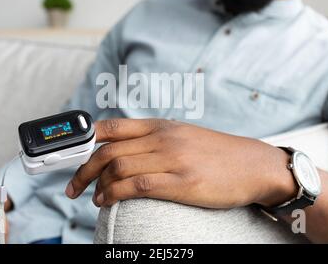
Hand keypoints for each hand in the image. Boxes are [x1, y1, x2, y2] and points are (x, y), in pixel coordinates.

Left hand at [66, 119, 295, 208]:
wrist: (254, 165)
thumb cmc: (218, 153)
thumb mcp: (183, 136)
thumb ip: (155, 140)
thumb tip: (125, 151)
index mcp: (161, 126)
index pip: (113, 127)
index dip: (86, 139)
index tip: (73, 155)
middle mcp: (163, 139)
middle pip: (108, 150)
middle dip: (83, 169)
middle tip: (73, 185)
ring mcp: (172, 159)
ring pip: (118, 167)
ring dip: (96, 184)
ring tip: (92, 197)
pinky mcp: (182, 182)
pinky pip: (136, 186)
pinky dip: (114, 194)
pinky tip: (106, 201)